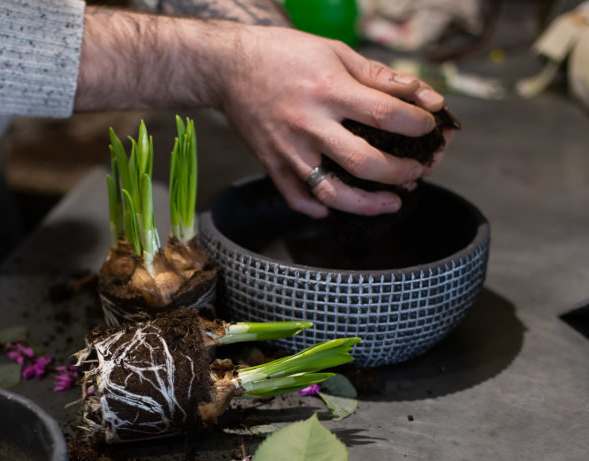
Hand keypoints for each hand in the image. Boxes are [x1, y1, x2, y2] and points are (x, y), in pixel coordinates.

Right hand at [219, 26, 447, 217]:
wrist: (228, 67)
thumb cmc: (284, 55)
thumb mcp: (334, 52)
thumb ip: (378, 76)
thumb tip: (423, 95)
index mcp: (327, 90)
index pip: (383, 113)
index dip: (415, 124)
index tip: (429, 127)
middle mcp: (308, 124)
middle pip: (362, 162)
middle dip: (399, 172)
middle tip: (416, 171)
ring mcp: (288, 150)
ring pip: (330, 192)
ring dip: (366, 204)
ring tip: (391, 203)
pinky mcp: (271, 164)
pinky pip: (296, 198)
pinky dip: (318, 210)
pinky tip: (337, 209)